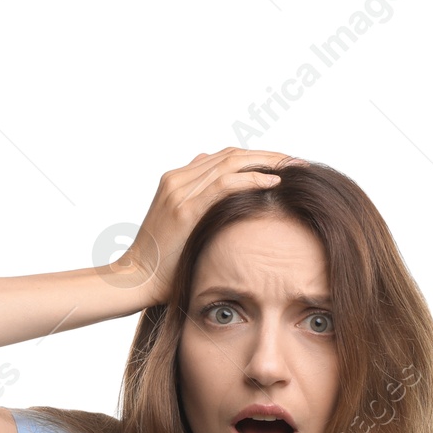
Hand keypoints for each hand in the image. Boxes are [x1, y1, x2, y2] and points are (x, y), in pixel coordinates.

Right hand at [120, 147, 305, 304]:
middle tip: (296, 161)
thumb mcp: (182, 229)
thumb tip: (224, 200)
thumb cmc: (162, 262)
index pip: (223, 158)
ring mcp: (179, 190)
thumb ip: (199, 209)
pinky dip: (252, 178)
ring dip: (266, 161)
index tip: (283, 164)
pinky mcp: (184, 207)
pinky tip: (275, 181)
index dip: (255, 157)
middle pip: (231, 154)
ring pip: (231, 162)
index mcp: (177, 180)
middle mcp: (177, 179)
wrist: (136, 278)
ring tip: (293, 166)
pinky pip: (224, 183)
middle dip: (267, 155)